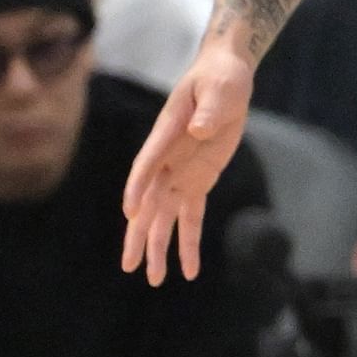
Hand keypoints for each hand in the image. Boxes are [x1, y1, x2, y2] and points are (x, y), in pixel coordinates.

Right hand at [123, 38, 257, 283]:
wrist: (225, 77)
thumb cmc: (220, 78)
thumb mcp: (221, 88)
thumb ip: (210, 109)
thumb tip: (200, 129)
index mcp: (165, 135)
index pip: (147, 165)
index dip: (138, 187)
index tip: (131, 212)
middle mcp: (166, 160)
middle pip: (148, 203)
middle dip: (140, 235)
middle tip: (131, 266)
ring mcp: (179, 173)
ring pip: (164, 217)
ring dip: (160, 247)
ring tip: (155, 279)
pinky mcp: (197, 181)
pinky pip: (190, 216)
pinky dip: (189, 241)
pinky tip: (189, 270)